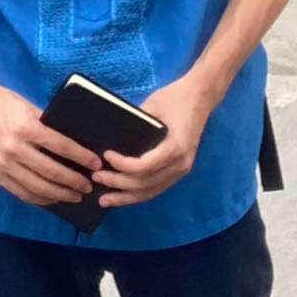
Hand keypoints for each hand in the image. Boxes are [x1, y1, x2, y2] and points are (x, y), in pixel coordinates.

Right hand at [0, 83, 101, 204]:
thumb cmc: (8, 104)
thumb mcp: (31, 109)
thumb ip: (49, 128)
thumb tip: (76, 148)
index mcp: (26, 127)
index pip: (60, 146)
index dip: (81, 157)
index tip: (96, 164)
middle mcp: (14, 148)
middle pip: (51, 171)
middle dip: (74, 181)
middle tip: (88, 186)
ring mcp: (3, 164)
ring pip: (37, 187)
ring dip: (60, 194)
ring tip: (75, 196)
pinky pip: (22, 192)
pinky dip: (40, 199)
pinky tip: (53, 198)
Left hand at [94, 76, 214, 208]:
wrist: (201, 97)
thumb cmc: (175, 97)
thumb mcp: (152, 106)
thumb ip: (135, 125)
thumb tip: (111, 140)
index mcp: (176, 147)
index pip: (144, 166)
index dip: (122, 165)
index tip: (106, 155)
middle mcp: (181, 163)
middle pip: (145, 184)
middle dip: (118, 184)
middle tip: (96, 177)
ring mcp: (182, 169)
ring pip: (151, 191)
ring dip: (127, 197)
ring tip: (105, 199)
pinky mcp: (180, 170)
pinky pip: (157, 187)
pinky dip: (139, 193)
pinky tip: (123, 195)